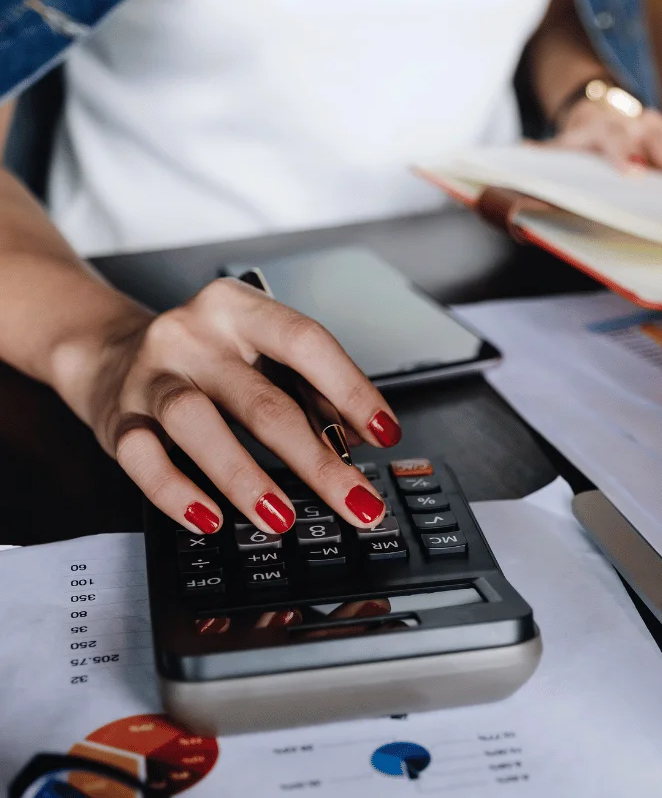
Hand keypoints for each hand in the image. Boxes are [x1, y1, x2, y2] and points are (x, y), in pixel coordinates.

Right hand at [73, 278, 401, 535]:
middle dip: (316, 462)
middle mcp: (192, 336)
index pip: (306, 342)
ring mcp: (150, 376)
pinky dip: (177, 493)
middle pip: (262, 400)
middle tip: (356, 502)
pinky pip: (142, 459)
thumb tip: (357, 438)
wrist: (107, 350)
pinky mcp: (117, 418)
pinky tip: (211, 519)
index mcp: (238, 309)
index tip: (386, 433)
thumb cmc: (206, 359)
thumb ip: (308, 391)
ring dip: (243, 477)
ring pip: (195, 423)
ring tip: (281, 518)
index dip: (351, 389)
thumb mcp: (259, 357)